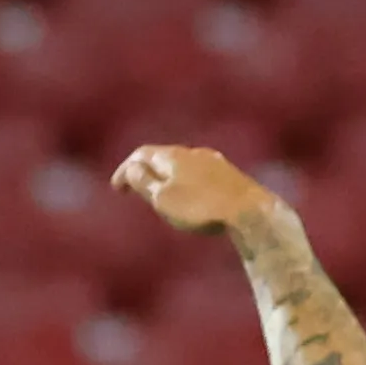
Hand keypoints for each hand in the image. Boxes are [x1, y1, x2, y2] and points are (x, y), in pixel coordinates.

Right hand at [114, 144, 279, 237]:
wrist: (249, 211)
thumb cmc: (201, 207)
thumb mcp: (163, 198)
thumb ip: (143, 181)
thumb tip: (131, 168)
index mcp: (172, 156)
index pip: (141, 155)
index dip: (125, 170)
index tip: (116, 188)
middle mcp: (193, 152)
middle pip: (162, 156)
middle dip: (146, 170)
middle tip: (134, 186)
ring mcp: (214, 162)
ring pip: (183, 164)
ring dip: (167, 176)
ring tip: (161, 192)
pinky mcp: (229, 176)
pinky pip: (200, 174)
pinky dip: (186, 182)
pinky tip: (192, 195)